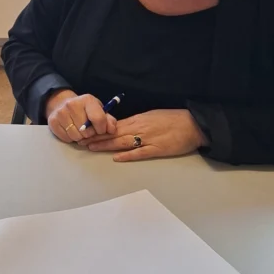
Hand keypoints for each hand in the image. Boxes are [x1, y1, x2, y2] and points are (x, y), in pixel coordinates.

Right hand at [45, 89, 116, 143]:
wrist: (61, 104)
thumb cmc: (84, 109)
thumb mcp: (98, 110)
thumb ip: (109, 120)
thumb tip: (112, 130)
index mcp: (87, 100)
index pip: (98, 119)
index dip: (102, 129)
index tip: (100, 130)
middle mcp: (72, 104)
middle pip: (86, 131)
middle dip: (90, 134)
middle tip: (88, 130)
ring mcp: (61, 113)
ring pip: (76, 136)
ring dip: (80, 137)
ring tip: (79, 131)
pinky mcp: (52, 121)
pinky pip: (66, 138)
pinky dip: (70, 138)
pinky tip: (70, 131)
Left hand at [82, 109, 207, 161]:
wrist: (193, 124)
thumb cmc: (173, 119)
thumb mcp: (151, 115)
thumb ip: (136, 122)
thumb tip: (121, 126)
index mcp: (138, 119)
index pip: (113, 125)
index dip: (97, 129)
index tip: (85, 131)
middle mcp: (140, 128)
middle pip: (113, 133)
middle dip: (95, 137)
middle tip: (80, 141)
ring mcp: (148, 139)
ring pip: (122, 142)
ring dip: (105, 145)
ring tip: (91, 147)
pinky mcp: (158, 149)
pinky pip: (140, 153)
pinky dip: (128, 155)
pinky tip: (116, 158)